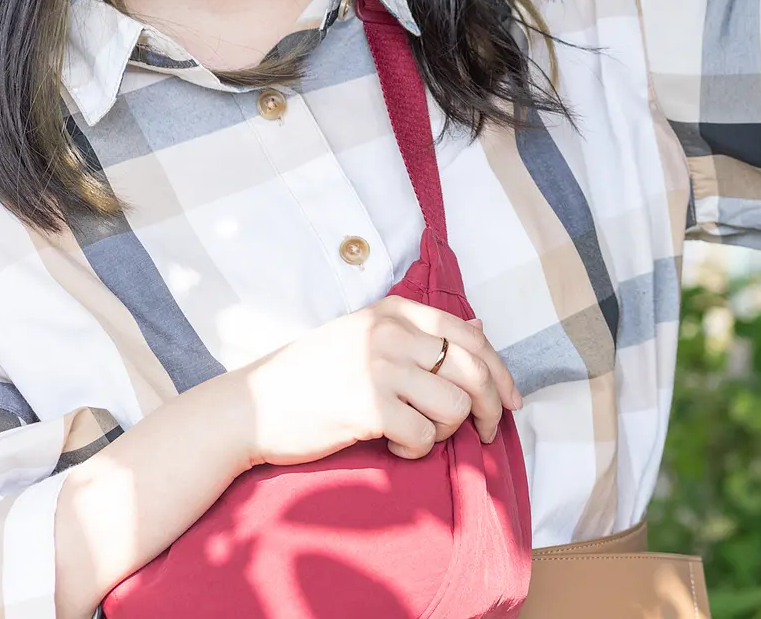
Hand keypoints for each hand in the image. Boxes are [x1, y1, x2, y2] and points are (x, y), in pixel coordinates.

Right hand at [219, 295, 522, 466]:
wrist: (248, 407)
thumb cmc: (309, 375)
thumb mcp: (366, 337)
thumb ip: (421, 331)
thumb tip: (480, 325)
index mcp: (394, 312)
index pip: (471, 336)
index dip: (500, 371)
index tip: (512, 399)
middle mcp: (391, 334)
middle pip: (474, 370)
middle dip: (492, 408)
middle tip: (487, 433)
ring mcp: (380, 368)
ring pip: (455, 406)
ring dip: (445, 431)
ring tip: (416, 433)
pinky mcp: (369, 407)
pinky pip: (424, 436)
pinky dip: (415, 448)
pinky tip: (392, 443)